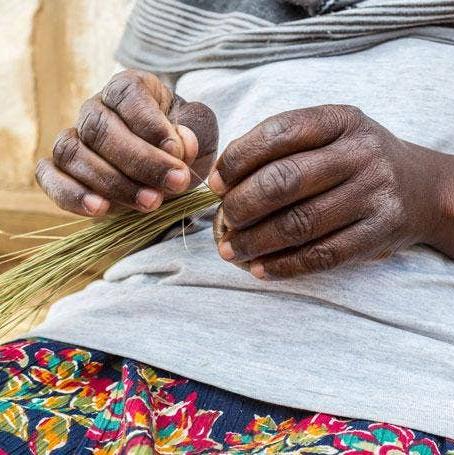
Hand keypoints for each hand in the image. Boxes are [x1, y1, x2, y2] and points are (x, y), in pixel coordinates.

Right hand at [36, 69, 217, 215]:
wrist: (165, 166)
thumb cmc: (182, 144)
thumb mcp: (199, 133)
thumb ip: (195, 132)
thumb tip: (181, 145)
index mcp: (128, 89)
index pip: (128, 95)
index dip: (152, 126)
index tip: (179, 154)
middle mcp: (95, 109)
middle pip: (100, 129)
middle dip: (141, 162)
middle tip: (176, 183)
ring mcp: (74, 137)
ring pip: (73, 153)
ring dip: (113, 183)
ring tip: (151, 203)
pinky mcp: (60, 168)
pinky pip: (49, 176)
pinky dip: (70, 194)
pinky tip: (99, 210)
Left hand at [209, 104, 453, 279]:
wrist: (421, 188)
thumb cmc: (355, 161)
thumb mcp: (328, 136)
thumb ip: (281, 148)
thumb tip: (223, 179)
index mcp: (340, 120)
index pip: (278, 132)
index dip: (237, 159)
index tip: (216, 183)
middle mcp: (360, 154)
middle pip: (284, 181)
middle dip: (241, 205)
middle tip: (223, 219)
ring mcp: (373, 194)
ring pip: (300, 223)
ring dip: (255, 241)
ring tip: (230, 250)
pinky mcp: (378, 234)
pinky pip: (322, 255)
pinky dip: (284, 266)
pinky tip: (260, 268)